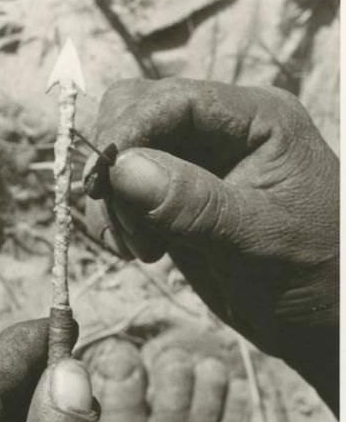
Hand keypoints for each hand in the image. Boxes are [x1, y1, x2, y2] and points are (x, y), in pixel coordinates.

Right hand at [84, 78, 338, 413]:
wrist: (321, 321)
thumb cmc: (315, 276)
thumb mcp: (259, 240)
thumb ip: (193, 204)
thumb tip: (120, 169)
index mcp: (257, 122)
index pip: (173, 101)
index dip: (128, 131)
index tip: (100, 180)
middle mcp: (222, 134)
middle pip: (137, 117)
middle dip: (118, 169)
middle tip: (125, 227)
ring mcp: (196, 168)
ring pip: (124, 158)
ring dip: (113, 202)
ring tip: (139, 250)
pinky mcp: (178, 203)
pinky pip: (127, 195)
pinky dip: (117, 220)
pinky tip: (139, 252)